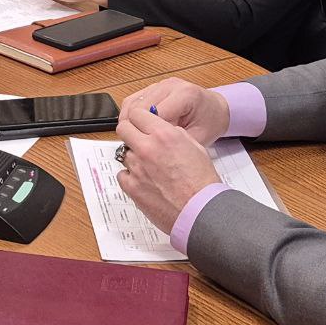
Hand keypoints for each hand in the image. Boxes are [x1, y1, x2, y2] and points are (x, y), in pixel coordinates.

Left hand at [115, 107, 222, 234]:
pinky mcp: (132, 187)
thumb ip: (175, 134)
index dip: (139, 118)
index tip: (140, 123)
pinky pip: (122, 174)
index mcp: (164, 134)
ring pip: (124, 153)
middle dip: (130, 132)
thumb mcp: (195, 146)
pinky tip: (144, 181)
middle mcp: (147, 148)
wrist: (200, 211)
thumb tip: (163, 129)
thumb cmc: (202, 183)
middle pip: (123, 128)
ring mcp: (137, 168)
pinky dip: (130, 176)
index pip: (137, 113)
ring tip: (149, 167)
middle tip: (138, 139)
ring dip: (134, 157)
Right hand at [120, 77, 230, 145]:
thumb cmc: (209, 123)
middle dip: (135, 127)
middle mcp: (170, 85)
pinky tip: (133, 129)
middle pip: (139, 106)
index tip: (145, 149)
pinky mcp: (153, 87)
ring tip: (131, 139)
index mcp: (185, 94)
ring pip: (132, 101)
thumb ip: (176, 142)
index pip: (155, 114)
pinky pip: (134, 99)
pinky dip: (130, 114)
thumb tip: (153, 150)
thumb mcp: (198, 137)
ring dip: (129, 121)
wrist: (215, 109)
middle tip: (134, 146)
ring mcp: (160, 84)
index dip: (147, 133)